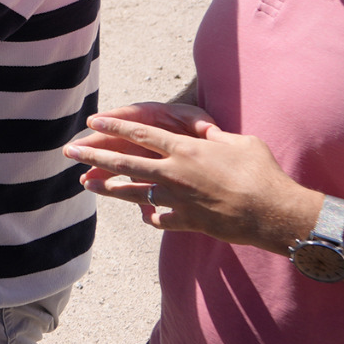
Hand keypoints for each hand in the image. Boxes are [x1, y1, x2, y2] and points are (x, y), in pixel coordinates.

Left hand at [65, 109, 319, 251]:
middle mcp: (173, 173)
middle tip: (70, 152)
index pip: (141, 133)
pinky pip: (158, 219)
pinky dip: (150, 216)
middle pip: (124, 162)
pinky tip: (144, 214)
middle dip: (94, 156)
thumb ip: (215, 138)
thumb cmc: (261, 172)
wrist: (272, 213)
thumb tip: (207, 134)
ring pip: (132, 193)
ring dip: (108, 188)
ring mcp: (176, 200)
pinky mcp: (185, 222)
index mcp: (184, 149)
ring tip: (88, 184)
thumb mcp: (238, 142)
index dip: (115, 126)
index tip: (94, 120)